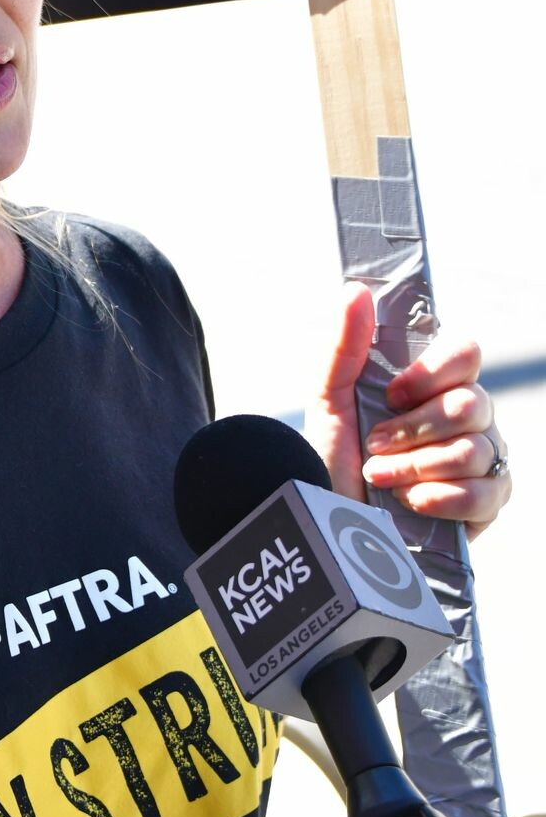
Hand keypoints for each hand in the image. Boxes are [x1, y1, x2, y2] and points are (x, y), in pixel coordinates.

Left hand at [306, 282, 510, 541]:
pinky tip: (411, 502)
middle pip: (471, 403)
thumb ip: (343, 346)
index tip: (392, 394)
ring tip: (381, 478)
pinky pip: (485, 491)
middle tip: (375, 446)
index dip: (432, 373)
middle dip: (413, 430)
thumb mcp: (328, 401)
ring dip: (416, 467)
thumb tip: (355, 290)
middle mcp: (467, 417)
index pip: (466, 353)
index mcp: (434, 385)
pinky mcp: (488, 502)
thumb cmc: (332, 461)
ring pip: (474, 449)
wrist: (332, 526)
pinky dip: (440, 498)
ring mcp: (484, 459)